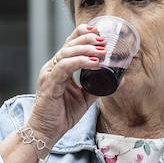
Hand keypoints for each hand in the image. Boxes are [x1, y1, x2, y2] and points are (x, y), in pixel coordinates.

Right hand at [28, 25, 106, 143]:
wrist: (46, 132)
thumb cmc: (61, 114)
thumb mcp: (84, 98)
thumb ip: (97, 88)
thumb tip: (117, 80)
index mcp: (59, 68)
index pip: (69, 45)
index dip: (82, 34)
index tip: (98, 31)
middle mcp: (52, 68)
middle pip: (68, 45)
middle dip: (87, 39)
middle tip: (104, 39)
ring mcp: (49, 75)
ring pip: (66, 54)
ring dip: (86, 49)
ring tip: (102, 50)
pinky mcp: (50, 85)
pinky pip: (64, 68)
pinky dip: (79, 63)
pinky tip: (93, 62)